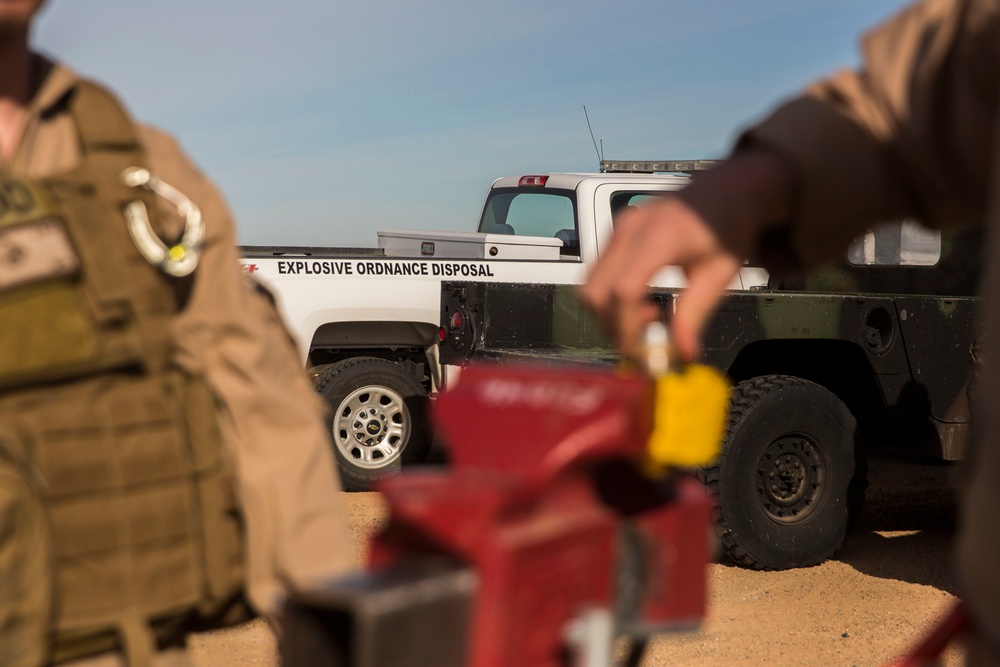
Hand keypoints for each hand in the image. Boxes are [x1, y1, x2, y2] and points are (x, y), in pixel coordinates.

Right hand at [580, 150, 793, 361]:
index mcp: (659, 237)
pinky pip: (598, 274)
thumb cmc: (729, 228)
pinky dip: (611, 298)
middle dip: (612, 327)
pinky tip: (643, 301)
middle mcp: (629, 229)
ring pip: (590, 286)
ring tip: (649, 319)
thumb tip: (681, 353)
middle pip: (594, 292)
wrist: (728, 188)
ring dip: (610, 314)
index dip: (627, 329)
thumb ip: (695, 314)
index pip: (623, 291)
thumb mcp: (719, 275)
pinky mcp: (615, 232)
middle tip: (643, 344)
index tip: (644, 352)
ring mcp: (618, 228)